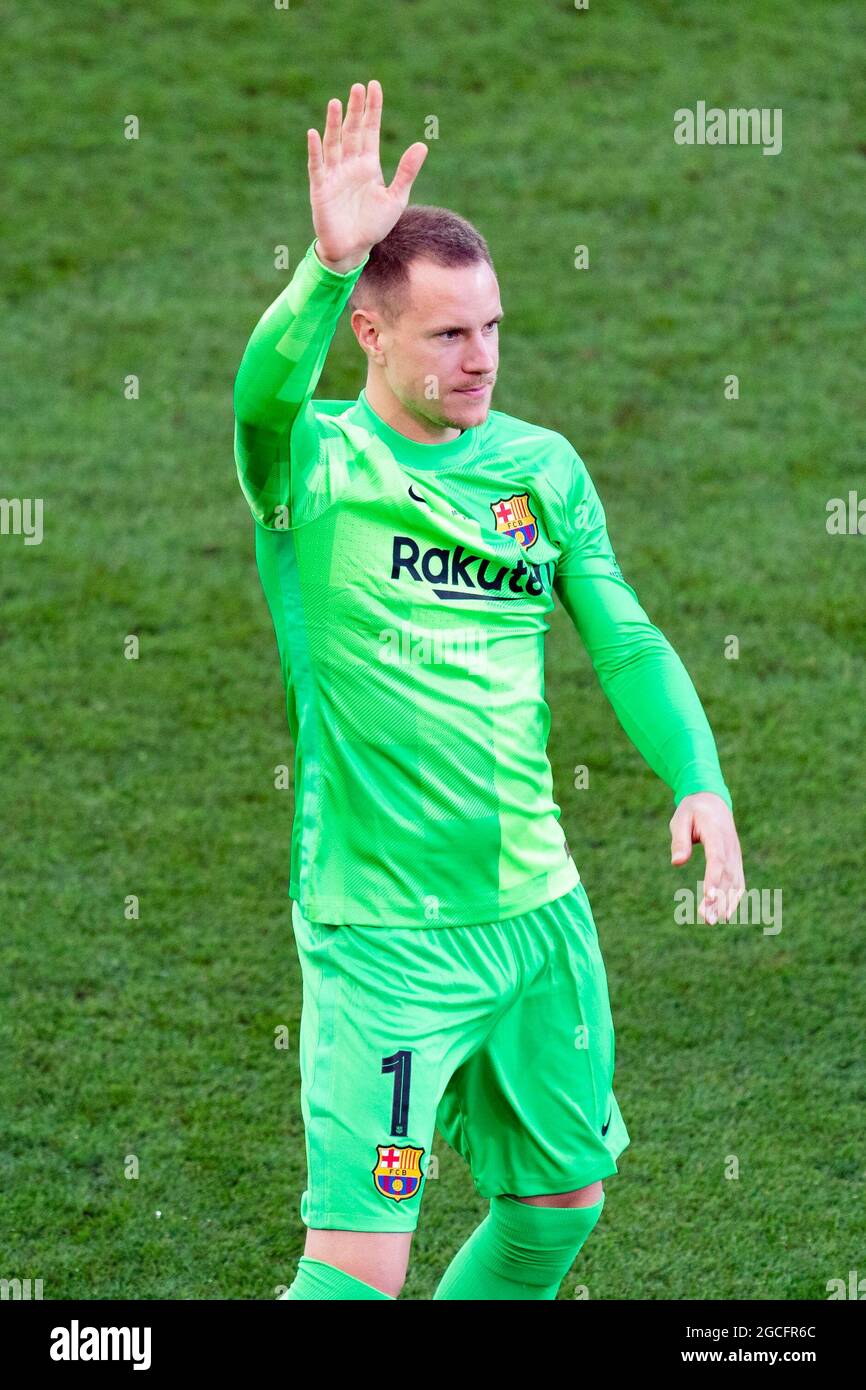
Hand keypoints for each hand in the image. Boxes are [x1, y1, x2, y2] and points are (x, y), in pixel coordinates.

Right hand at [307, 79, 427, 272]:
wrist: (354, 249)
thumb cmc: (374, 225)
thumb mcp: (395, 198)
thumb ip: (406, 172)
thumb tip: (422, 144)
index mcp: (368, 165)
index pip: (370, 130)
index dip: (372, 109)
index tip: (374, 87)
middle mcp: (350, 165)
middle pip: (352, 131)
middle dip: (355, 110)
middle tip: (358, 87)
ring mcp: (334, 175)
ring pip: (334, 144)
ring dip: (334, 124)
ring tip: (336, 102)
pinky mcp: (321, 189)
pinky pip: (317, 166)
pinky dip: (315, 151)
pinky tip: (314, 134)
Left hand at [670, 792, 744, 923]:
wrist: (713, 801)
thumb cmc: (692, 811)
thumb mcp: (680, 819)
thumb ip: (679, 840)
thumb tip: (677, 862)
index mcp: (716, 833)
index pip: (717, 859)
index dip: (714, 879)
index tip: (708, 897)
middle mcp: (730, 846)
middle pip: (727, 876)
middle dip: (718, 899)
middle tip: (706, 919)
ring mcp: (735, 854)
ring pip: (734, 882)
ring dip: (725, 903)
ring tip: (711, 922)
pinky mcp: (735, 861)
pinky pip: (738, 882)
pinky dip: (734, 898)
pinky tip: (725, 915)